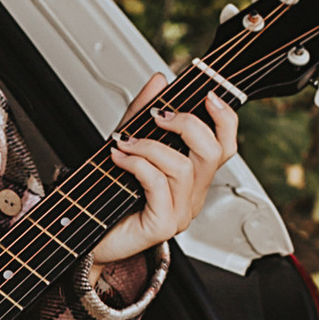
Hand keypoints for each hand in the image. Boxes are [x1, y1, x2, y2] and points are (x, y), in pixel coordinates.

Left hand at [90, 75, 237, 266]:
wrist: (92, 239)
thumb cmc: (111, 197)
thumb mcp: (128, 144)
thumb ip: (143, 113)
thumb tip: (159, 80)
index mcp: (193, 177)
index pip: (226, 145)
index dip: (225, 118)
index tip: (208, 95)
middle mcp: (192, 196)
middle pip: (214, 153)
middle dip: (187, 124)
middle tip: (158, 116)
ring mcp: (181, 213)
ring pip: (182, 167)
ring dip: (150, 146)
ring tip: (125, 143)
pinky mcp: (163, 226)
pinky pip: (158, 185)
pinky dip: (137, 164)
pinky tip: (119, 157)